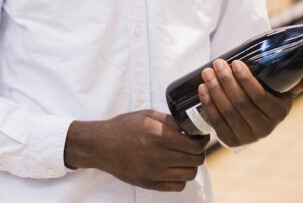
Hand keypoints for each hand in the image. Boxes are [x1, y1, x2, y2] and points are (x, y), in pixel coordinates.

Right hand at [64, 110, 208, 191]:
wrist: (100, 145)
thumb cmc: (122, 127)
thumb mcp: (146, 115)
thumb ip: (169, 120)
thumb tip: (190, 125)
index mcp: (159, 136)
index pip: (195, 145)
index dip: (202, 141)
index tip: (200, 137)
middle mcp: (159, 156)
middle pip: (195, 161)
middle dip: (198, 152)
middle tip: (192, 146)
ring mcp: (154, 172)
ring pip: (189, 175)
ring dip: (190, 166)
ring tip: (183, 158)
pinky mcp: (149, 183)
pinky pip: (177, 186)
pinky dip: (180, 178)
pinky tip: (173, 168)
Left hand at [198, 59, 302, 146]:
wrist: (249, 116)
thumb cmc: (267, 95)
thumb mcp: (284, 88)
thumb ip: (301, 79)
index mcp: (279, 113)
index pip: (260, 97)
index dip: (246, 80)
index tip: (235, 63)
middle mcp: (264, 128)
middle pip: (241, 103)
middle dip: (227, 81)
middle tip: (217, 64)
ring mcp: (246, 136)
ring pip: (227, 110)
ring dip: (214, 89)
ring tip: (207, 72)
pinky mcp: (229, 139)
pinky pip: (215, 120)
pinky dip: (207, 103)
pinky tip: (202, 88)